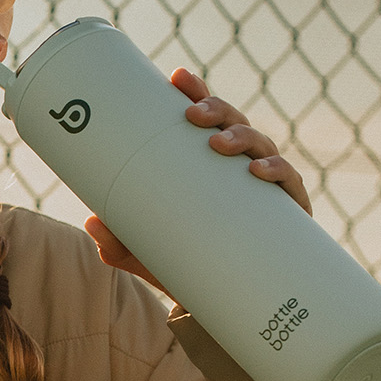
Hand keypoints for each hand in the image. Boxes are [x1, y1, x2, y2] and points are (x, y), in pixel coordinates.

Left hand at [85, 68, 311, 302]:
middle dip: (215, 108)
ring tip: (219, 144)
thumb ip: (121, 242)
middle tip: (191, 114)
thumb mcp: (149, 252)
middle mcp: (239, 166)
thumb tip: (91, 222)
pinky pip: (288, 183)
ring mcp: (266, 186)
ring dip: (242, 136)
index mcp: (208, 163)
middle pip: (233, 121)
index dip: (195, 92)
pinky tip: (258, 173)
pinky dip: (277, 171)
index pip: (204, 118)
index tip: (176, 76)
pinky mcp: (289, 212)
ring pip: (261, 144)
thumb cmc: (188, 264)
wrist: (227, 304)